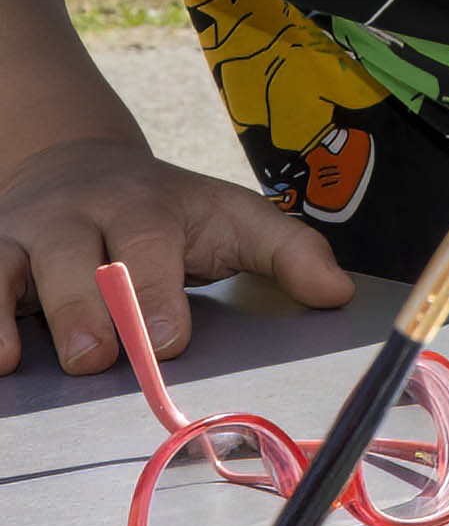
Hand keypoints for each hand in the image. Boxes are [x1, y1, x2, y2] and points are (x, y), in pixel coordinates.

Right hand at [0, 134, 352, 376]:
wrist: (79, 166)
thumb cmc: (170, 212)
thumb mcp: (235, 218)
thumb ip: (290, 251)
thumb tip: (339, 294)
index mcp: (146, 205)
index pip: (150, 242)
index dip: (156, 290)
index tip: (168, 339)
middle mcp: (79, 214)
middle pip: (74, 253)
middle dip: (86, 305)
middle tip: (97, 357)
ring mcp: (25, 233)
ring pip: (8, 264)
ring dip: (10, 310)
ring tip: (21, 359)